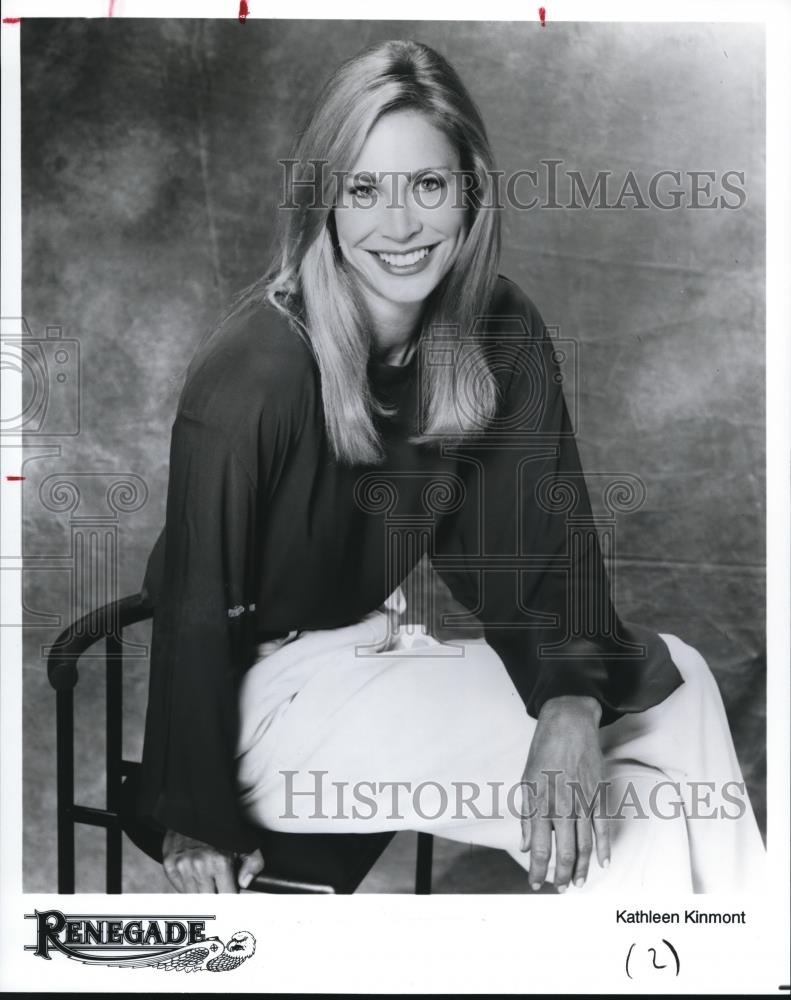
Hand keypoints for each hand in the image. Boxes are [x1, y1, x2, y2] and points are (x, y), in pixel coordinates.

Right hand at [162, 830, 264, 892]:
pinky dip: (188, 887)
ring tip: (207, 878)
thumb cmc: (220, 826)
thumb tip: (244, 883)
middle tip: (220, 885)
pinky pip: (179, 889)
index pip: (226, 896)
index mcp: (220, 861)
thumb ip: (253, 863)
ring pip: (193, 897)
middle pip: (209, 901)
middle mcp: (200, 865)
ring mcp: (182, 866)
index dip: (231, 896)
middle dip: (216, 895)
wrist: (194, 808)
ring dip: (202, 892)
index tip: (231, 891)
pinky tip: (195, 874)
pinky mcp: (169, 865)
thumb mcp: (243, 841)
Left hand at [519, 695, 609, 892]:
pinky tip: (603, 863)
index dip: (538, 871)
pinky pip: (602, 827)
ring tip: (579, 883)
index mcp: (540, 803)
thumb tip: (525, 845)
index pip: (540, 848)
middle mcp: (562, 806)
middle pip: (565, 852)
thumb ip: (527, 816)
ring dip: (583, 868)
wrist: (568, 725)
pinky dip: (604, 847)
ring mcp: (582, 802)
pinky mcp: (598, 795)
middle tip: (560, 889)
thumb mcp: (526, 781)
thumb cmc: (543, 752)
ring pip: (585, 845)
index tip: (536, 884)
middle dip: (562, 876)